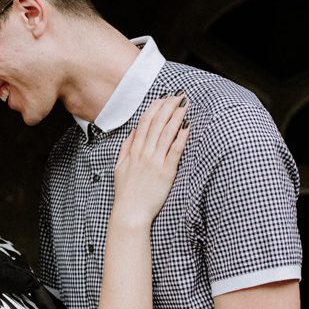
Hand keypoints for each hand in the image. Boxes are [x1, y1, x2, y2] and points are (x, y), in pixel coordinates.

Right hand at [110, 94, 188, 227]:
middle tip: (179, 95)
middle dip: (169, 106)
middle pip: (157, 123)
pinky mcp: (166, 172)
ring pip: (166, 133)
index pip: (145, 122)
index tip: (164, 97)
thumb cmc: (126, 192)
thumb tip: (133, 132)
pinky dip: (181, 137)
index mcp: (133, 150)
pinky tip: (188, 126)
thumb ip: (126, 147)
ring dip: (176, 116)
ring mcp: (155, 161)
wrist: (130, 213)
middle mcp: (144, 152)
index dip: (155, 108)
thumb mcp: (120, 167)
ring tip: (185, 104)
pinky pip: (175, 150)